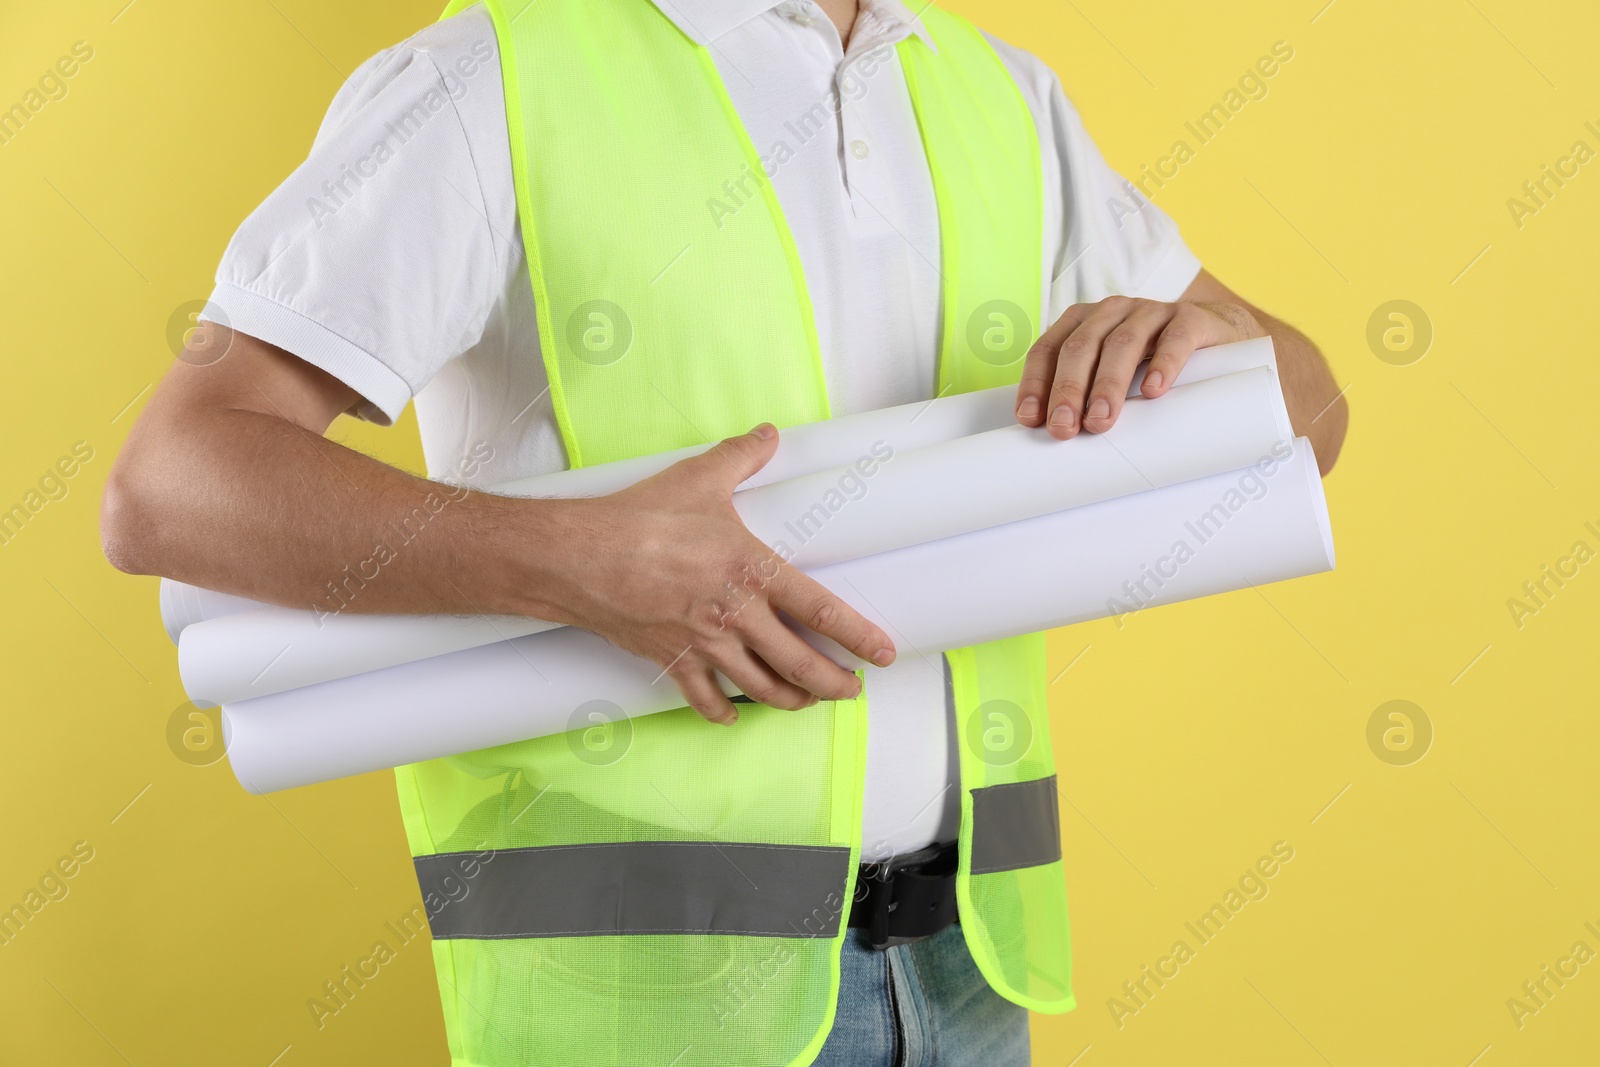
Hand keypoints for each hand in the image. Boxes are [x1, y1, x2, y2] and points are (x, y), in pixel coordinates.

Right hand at [543, 425, 895, 724]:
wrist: (579, 557)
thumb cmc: (640, 518)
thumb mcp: (699, 479)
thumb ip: (741, 457)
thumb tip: (768, 434)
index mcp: (753, 571)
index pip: (822, 610)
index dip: (859, 637)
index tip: (882, 654)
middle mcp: (736, 615)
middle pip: (800, 664)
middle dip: (834, 683)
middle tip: (853, 690)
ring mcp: (704, 644)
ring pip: (761, 688)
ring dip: (791, 700)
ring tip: (808, 700)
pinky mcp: (672, 661)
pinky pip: (705, 698)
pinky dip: (723, 712)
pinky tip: (733, 714)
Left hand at [1014, 296, 1263, 439]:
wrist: (1217, 337)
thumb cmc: (1150, 363)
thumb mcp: (1111, 375)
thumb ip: (1084, 396)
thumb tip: (1053, 442)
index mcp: (1083, 323)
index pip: (1048, 349)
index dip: (1036, 383)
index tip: (1030, 420)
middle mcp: (1112, 312)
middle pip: (1080, 347)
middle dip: (1068, 390)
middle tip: (1063, 428)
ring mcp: (1151, 312)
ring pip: (1122, 344)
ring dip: (1107, 384)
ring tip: (1101, 420)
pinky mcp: (1190, 319)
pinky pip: (1175, 338)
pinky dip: (1163, 364)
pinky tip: (1153, 390)